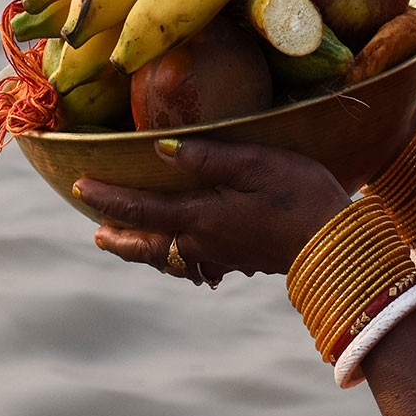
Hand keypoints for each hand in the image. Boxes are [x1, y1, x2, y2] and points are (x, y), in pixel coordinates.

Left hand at [76, 138, 351, 284]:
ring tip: (125, 244)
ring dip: (142, 251)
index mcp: (201, 216)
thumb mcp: (253, 162)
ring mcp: (222, 255)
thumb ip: (205, 156)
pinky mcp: (241, 260)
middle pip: (148, 243)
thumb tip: (159, 149)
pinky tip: (183, 257)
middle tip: (95, 231)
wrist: (336, 243)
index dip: (109, 198)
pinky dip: (176, 262)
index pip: (142, 208)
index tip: (80, 186)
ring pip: (169, 258)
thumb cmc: (298, 192)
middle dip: (119, 236)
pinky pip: (196, 266)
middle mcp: (203, 241)